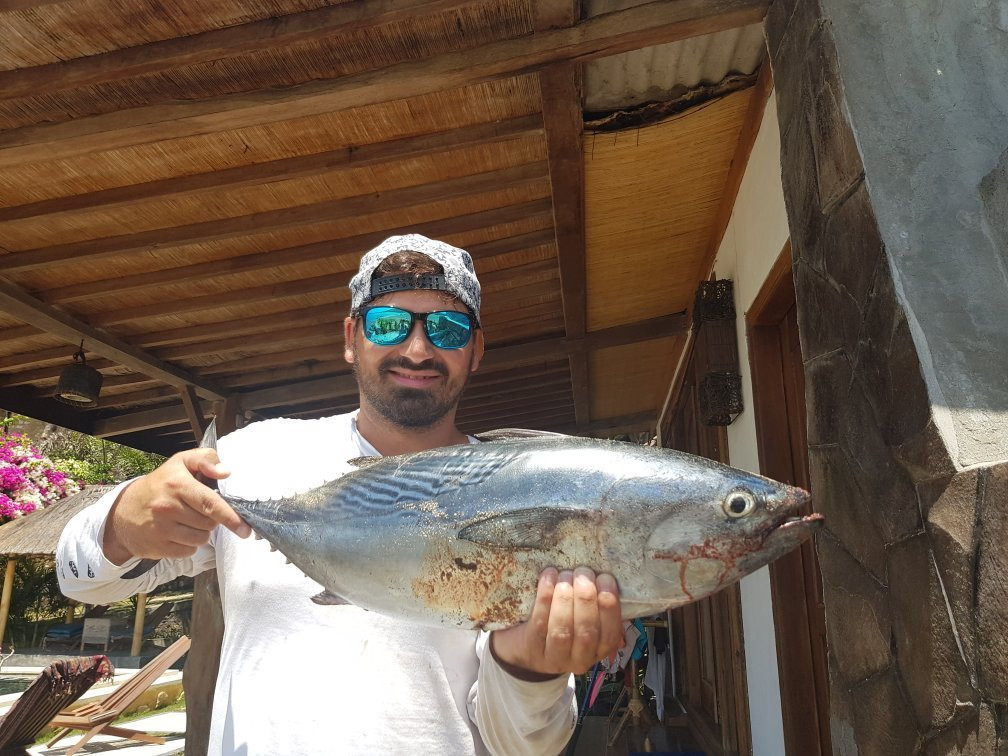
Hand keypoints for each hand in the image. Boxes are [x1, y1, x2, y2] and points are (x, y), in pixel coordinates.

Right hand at [103, 448, 249, 564]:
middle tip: (197, 509)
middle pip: (210, 523)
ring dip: (201, 532)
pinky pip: (189, 551)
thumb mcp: (180, 462)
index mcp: (177, 484)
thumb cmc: (160, 484)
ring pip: (201, 539)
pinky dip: (189, 545)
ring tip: (187, 520)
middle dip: (211, 519)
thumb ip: (205, 459)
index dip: (230, 516)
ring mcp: (161, 529)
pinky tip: (178, 533)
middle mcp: (167, 507)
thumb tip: (226, 473)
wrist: (123, 511)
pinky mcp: (158, 547)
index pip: (210, 503)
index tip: (245, 528)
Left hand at [490, 567, 623, 678]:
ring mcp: (554, 657)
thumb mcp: (585, 622)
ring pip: (562, 628)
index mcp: (599, 651)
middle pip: (586, 630)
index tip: (605, 577)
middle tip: (583, 572)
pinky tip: (549, 576)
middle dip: (586, 597)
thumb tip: (606, 579)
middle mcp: (579, 659)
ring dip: (565, 597)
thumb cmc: (562, 624)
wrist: (525, 647)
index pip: (611, 634)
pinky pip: (540, 621)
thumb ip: (598, 607)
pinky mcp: (531, 647)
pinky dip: (546, 596)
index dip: (609, 604)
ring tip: (566, 575)